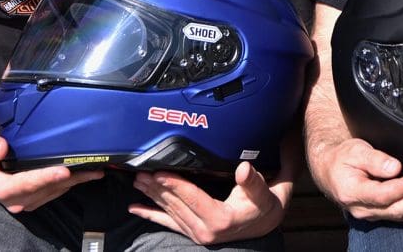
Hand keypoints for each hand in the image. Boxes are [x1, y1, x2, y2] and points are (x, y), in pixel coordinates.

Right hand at [0, 129, 103, 212]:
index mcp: (1, 187)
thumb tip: (0, 149)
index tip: (63, 170)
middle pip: (45, 189)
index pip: (26, 184)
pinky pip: (54, 191)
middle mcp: (15, 198)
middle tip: (91, 170)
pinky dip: (70, 183)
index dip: (45, 177)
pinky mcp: (34, 198)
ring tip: (94, 171)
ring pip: (54, 191)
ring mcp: (25, 200)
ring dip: (74, 182)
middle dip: (69, 179)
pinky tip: (83, 175)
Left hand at [129, 162, 287, 244]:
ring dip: (152, 196)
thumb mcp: (263, 192)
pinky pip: (168, 223)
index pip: (192, 198)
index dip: (175, 184)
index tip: (159, 173)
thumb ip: (252, 181)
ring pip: (169, 212)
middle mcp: (205, 229)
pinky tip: (136, 209)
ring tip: (138, 182)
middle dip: (157, 188)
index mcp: (220, 219)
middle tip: (140, 172)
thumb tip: (244, 169)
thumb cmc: (264, 205)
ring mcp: (197, 233)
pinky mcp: (193, 232)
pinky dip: (151, 215)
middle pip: (176, 204)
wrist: (265, 223)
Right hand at [309, 137, 402, 221]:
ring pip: (402, 215)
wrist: (330, 169)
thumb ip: (374, 159)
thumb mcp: (354, 150)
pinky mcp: (382, 213)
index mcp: (352, 192)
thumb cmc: (342, 158)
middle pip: (396, 209)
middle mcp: (363, 208)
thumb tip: (394, 167)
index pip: (383, 194)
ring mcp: (373, 213)